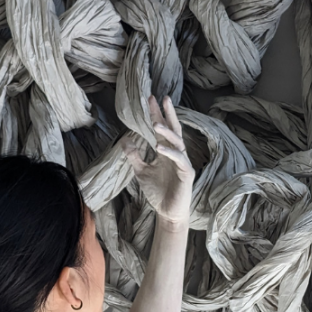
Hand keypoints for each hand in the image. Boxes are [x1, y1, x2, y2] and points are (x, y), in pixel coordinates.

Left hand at [126, 96, 194, 227]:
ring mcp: (182, 162)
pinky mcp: (186, 173)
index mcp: (166, 151)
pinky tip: (159, 148)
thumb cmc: (157, 192)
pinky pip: (179, 159)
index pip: (162, 129)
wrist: (167, 212)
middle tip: (162, 99)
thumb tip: (124, 140)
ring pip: (177, 142)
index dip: (156, 115)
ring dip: (167, 132)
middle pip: (173, 129)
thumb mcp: (141, 172)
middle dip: (167, 114)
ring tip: (156, 124)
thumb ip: (134, 156)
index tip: (150, 99)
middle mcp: (176, 154)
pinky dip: (170, 152)